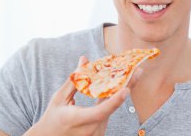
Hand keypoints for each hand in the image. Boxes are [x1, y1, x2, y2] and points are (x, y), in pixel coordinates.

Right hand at [24, 56, 142, 135]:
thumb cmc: (52, 118)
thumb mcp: (59, 98)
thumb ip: (74, 80)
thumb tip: (84, 61)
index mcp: (79, 119)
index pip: (101, 111)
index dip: (115, 101)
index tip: (126, 90)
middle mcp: (91, 129)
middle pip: (112, 107)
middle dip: (126, 88)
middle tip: (138, 72)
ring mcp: (97, 134)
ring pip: (110, 111)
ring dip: (117, 94)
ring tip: (128, 76)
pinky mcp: (99, 134)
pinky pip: (107, 115)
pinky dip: (111, 102)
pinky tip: (116, 89)